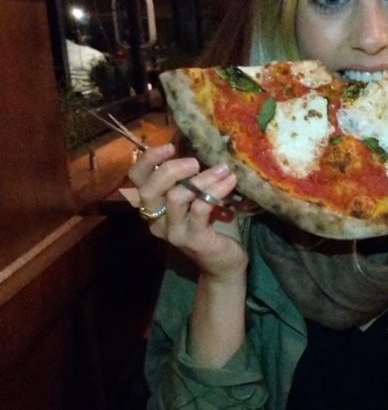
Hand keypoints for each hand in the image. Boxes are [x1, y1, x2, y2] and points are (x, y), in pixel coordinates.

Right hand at [127, 144, 247, 279]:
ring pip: (176, 196)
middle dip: (171, 169)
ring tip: (223, 170)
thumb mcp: (194, 199)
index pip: (136, 178)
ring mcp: (173, 231)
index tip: (169, 146)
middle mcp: (156, 220)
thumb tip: (199, 149)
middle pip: (148, 189)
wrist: (223, 263)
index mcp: (153, 206)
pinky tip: (229, 182)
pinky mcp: (193, 239)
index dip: (148, 159)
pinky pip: (200, 208)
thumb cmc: (210, 226)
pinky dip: (215, 191)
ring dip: (201, 179)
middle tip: (195, 162)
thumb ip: (188, 180)